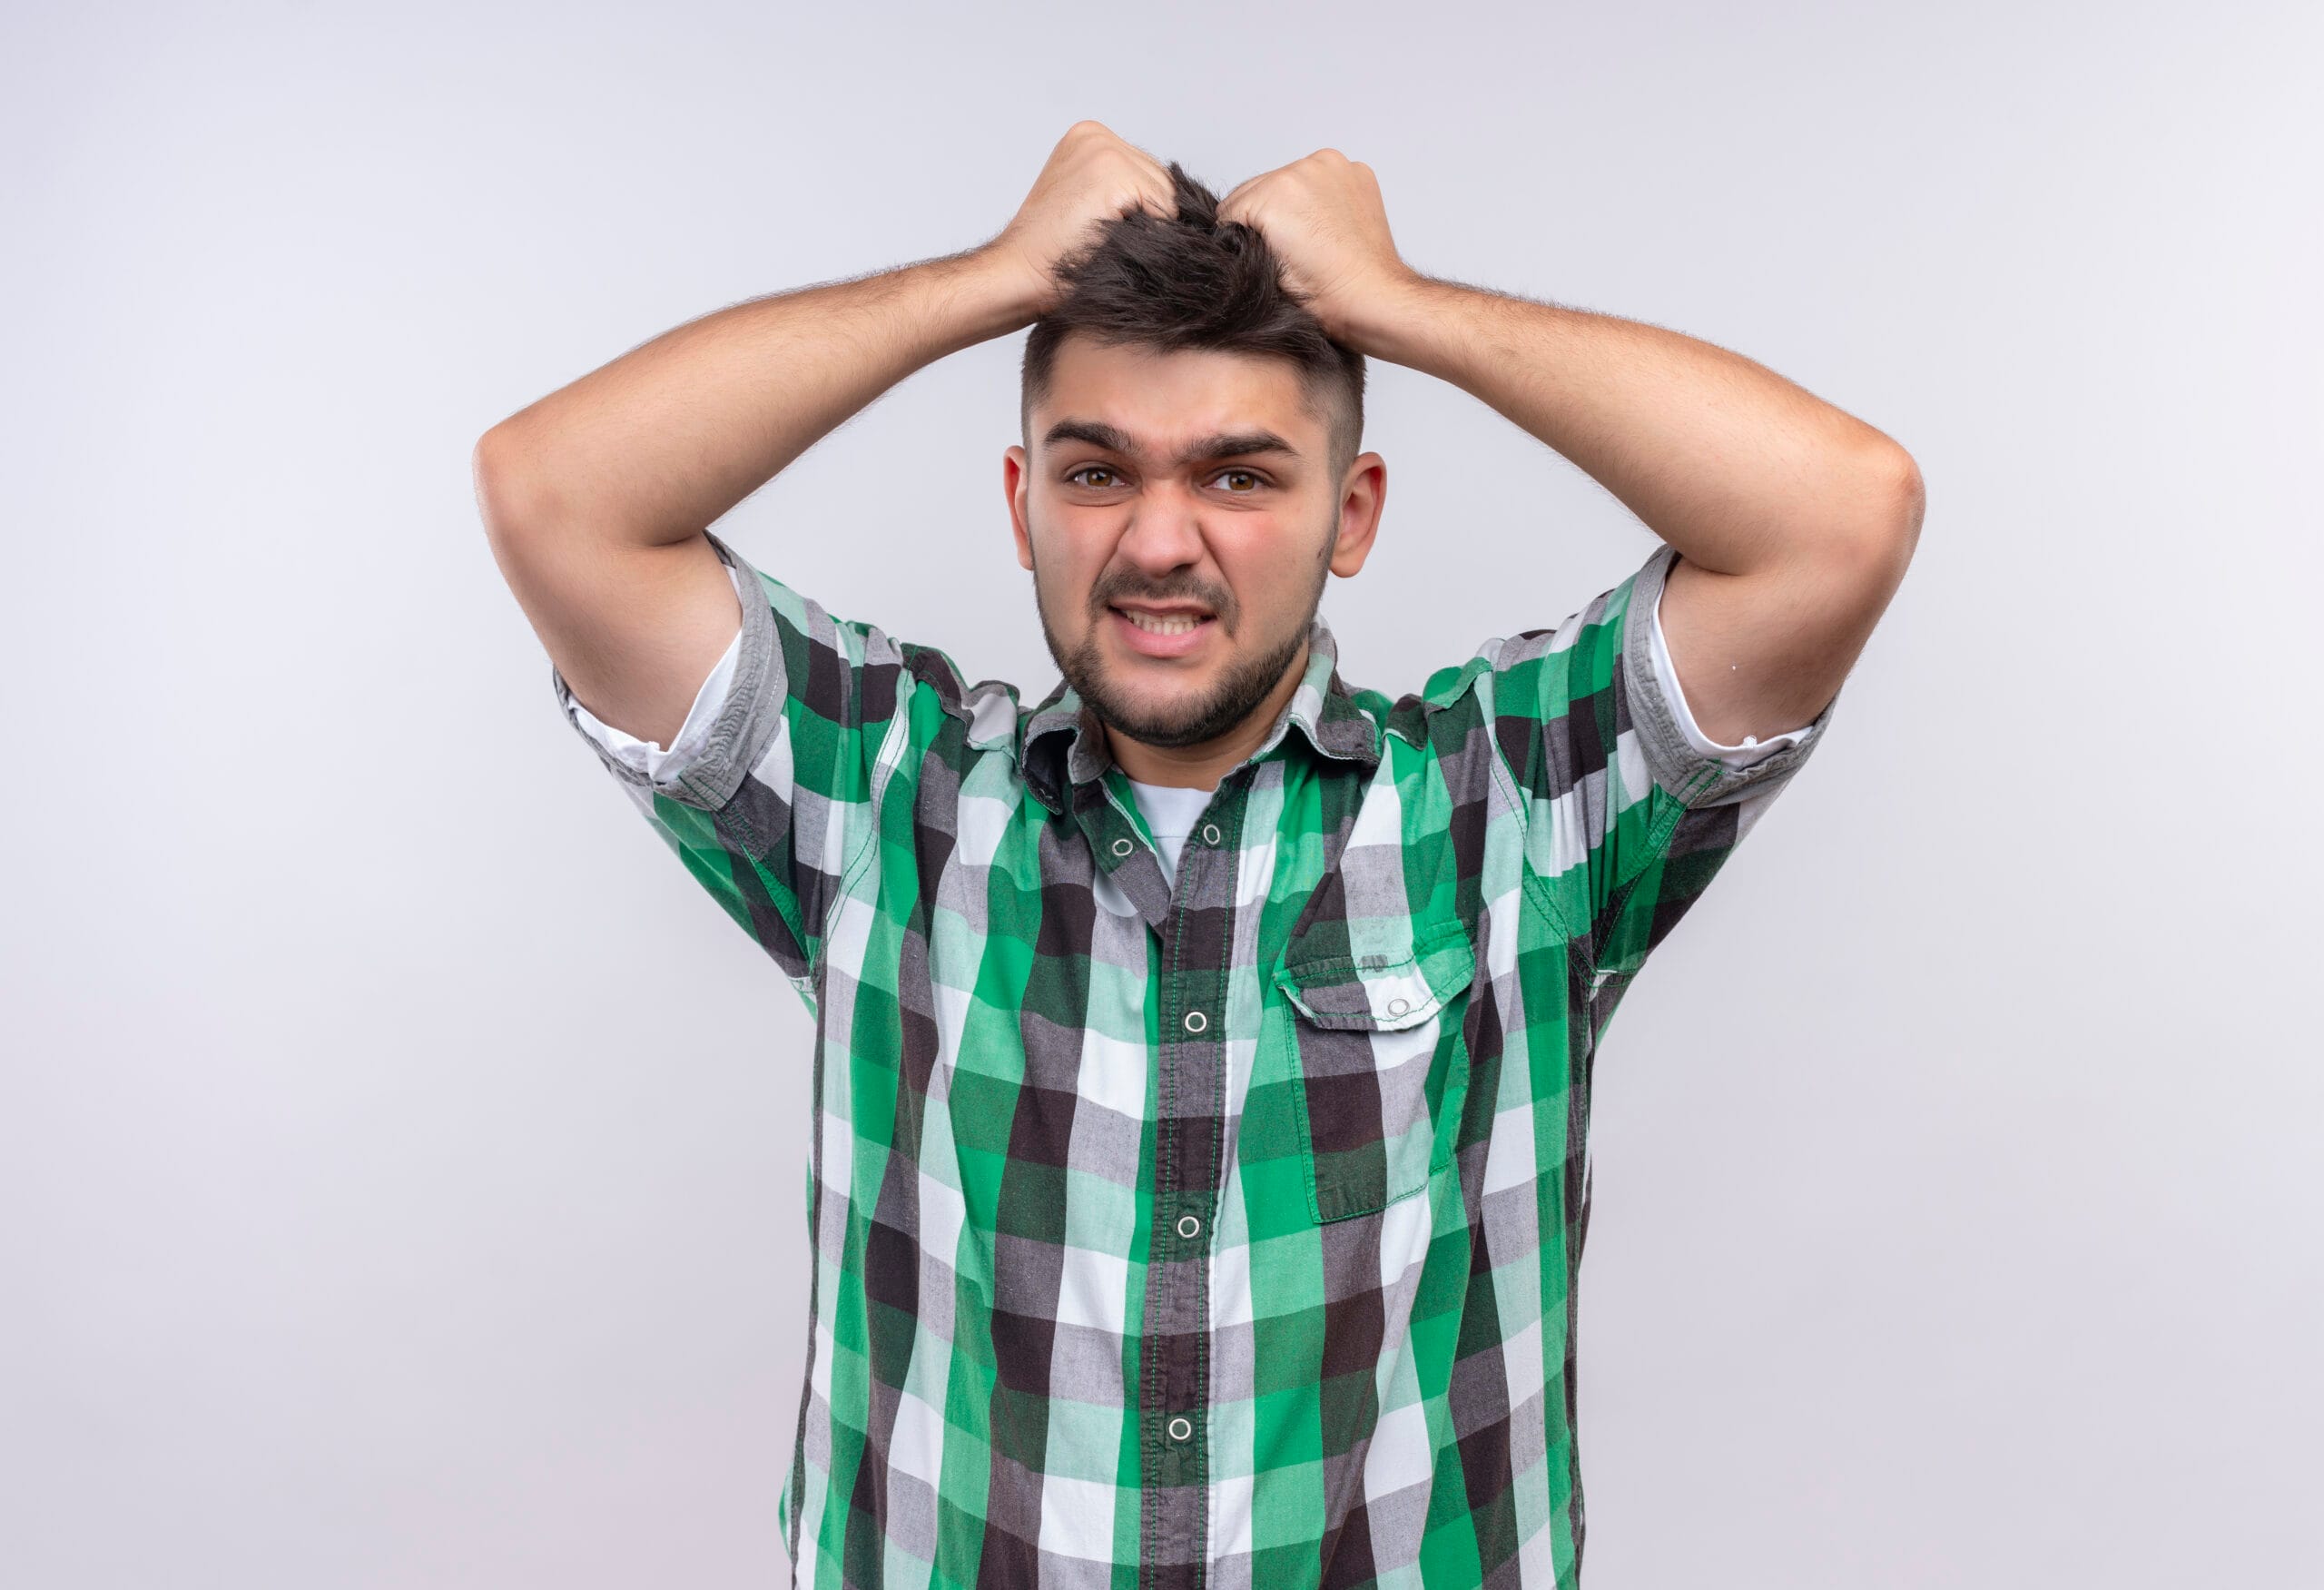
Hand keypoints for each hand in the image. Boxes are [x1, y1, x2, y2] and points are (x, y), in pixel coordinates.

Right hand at [987, 121, 1178, 319]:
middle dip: (1147, 216)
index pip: (1150, 172)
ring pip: (1168, 196)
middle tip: (1101, 237)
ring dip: (1147, 227)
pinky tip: (1107, 240)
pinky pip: (1163, 211)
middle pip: (1164, 181)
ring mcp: (1103, 151)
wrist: (1019, 276)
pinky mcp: (1112, 175)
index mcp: (1088, 135)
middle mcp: (1096, 135)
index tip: (1101, 226)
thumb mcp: (1088, 203)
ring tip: (1102, 238)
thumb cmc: (1054, 254)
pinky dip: (1146, 235)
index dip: (1141, 210)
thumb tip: (1185, 206)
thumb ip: (1126, 188)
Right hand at [1217, 149, 1415, 352]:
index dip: (1234, 237)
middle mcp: (1305, 169)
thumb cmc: (1326, 295)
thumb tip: (1237, 228)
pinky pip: (1319, 178)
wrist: (1374, 298)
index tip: (1250, 256)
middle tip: (1278, 248)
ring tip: (1304, 236)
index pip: (1230, 208)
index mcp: (1277, 192)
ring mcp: (1334, 166)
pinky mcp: (1356, 171)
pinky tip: (1326, 224)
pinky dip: (1318, 195)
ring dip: (1288, 202)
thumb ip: (1244, 239)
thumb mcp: (1263, 271)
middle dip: (1260, 215)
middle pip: (1257, 189)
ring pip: (1287, 180)